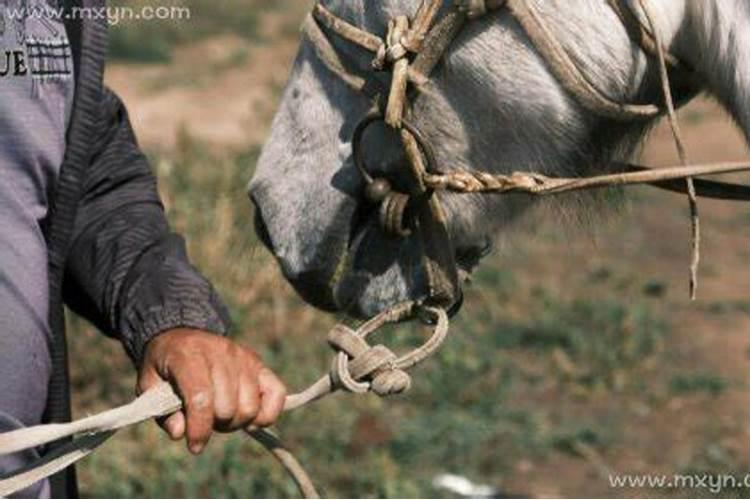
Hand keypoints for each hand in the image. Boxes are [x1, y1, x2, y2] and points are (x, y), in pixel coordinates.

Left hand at [138, 329, 286, 453]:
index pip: (201, 398)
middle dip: (215, 425)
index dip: (199, 428)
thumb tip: (181, 433)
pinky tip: (250, 416)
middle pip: (228, 407)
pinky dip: (267, 413)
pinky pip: (277, 393)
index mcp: (188, 356)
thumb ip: (162, 412)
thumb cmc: (166, 366)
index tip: (194, 446)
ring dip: (236, 421)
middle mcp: (220, 353)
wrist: (182, 335)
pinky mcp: (259, 363)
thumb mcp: (150, 386)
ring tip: (223, 415)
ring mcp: (243, 357)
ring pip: (250, 407)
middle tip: (205, 420)